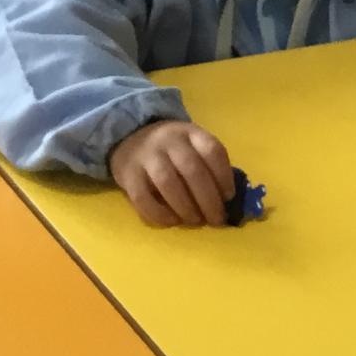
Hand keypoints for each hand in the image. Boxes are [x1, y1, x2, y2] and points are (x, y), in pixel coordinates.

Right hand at [110, 117, 234, 227]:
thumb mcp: (193, 147)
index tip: (228, 197)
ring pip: (168, 182)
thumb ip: (210, 167)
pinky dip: (159, 214)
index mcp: (191, 133)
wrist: (130, 137)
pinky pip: (142, 197)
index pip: (212, 151)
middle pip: (192, 170)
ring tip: (195, 220)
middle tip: (216, 219)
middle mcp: (169, 141)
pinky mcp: (127, 174)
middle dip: (209, 200)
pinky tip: (172, 221)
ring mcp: (146, 156)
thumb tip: (227, 202)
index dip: (224, 176)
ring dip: (186, 207)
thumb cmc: (172, 152)